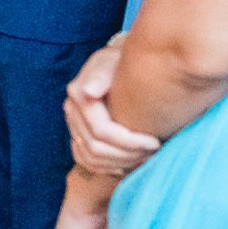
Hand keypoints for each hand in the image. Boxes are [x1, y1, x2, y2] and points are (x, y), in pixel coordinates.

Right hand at [65, 38, 160, 176]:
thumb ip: (101, 74)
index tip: (155, 142)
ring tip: (144, 158)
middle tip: (154, 152)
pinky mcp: (78, 135)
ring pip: (90, 158)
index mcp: (79, 95)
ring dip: (119, 163)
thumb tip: (88, 91)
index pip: (101, 131)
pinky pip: (85, 160)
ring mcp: (73, 125)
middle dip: (128, 155)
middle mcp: (72, 112)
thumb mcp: (114, 61)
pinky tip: (126, 165)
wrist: (120, 65)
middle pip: (95, 148)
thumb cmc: (123, 63)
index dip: (129, 142)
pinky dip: (105, 168)